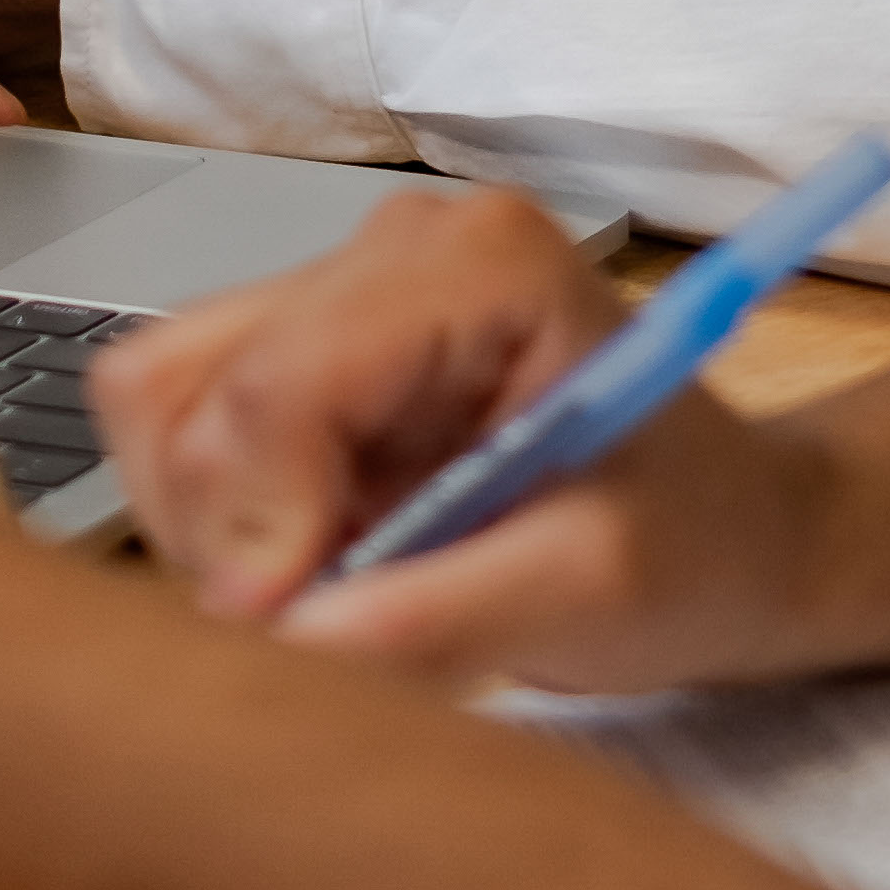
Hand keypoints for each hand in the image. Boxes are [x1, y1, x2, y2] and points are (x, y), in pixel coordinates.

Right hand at [92, 186, 834, 692]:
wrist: (731, 528)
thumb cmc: (694, 543)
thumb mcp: (595, 596)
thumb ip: (442, 616)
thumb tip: (279, 641)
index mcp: (481, 265)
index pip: (282, 380)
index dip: (259, 522)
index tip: (293, 630)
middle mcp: (393, 248)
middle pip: (191, 387)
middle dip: (230, 532)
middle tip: (324, 621)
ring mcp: (338, 290)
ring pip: (159, 403)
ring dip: (211, 529)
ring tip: (332, 590)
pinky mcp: (303, 347)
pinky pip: (181, 432)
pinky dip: (218, 523)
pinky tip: (322, 562)